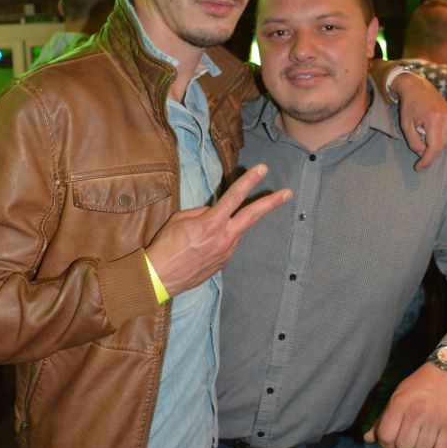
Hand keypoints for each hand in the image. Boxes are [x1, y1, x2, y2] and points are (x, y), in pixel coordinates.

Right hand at [146, 164, 291, 297]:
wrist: (159, 278)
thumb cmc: (165, 246)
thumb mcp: (180, 219)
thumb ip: (202, 212)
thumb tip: (214, 211)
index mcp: (211, 223)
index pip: (234, 196)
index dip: (249, 180)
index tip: (263, 169)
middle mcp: (224, 238)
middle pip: (252, 215)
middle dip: (271, 202)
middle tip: (287, 193)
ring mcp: (226, 252)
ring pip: (234, 231)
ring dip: (227, 227)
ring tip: (199, 236)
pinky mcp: (223, 263)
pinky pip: (225, 245)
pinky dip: (218, 240)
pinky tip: (200, 247)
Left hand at [363, 362, 446, 447]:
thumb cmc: (421, 385)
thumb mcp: (398, 396)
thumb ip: (383, 418)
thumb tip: (367, 439)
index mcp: (399, 403)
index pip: (386, 436)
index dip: (386, 444)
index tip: (392, 441)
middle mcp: (416, 411)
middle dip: (404, 447)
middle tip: (409, 438)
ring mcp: (436, 419)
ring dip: (422, 446)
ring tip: (424, 435)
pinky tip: (437, 438)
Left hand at [392, 73, 446, 169]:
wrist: (419, 88)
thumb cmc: (410, 106)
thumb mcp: (406, 126)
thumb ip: (414, 143)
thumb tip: (424, 154)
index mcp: (435, 119)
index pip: (434, 148)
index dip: (426, 160)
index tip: (418, 167)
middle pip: (439, 147)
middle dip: (427, 149)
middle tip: (417, 135)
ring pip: (443, 143)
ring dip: (432, 142)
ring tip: (424, 127)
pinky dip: (437, 137)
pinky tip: (430, 127)